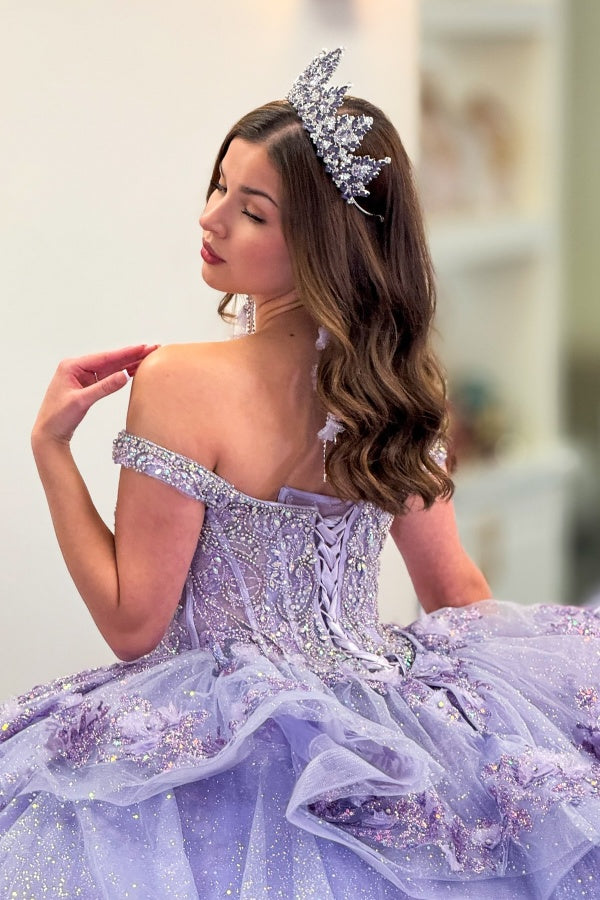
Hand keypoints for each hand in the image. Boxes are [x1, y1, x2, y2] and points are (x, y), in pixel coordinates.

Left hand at [32, 344, 158, 446]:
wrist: (48, 433)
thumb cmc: (58, 417)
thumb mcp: (82, 401)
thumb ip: (104, 388)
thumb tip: (125, 376)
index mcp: (72, 366)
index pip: (105, 357)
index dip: (126, 353)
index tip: (143, 347)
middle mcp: (77, 368)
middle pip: (110, 360)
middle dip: (131, 355)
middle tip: (152, 348)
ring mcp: (82, 376)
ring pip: (110, 367)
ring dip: (129, 363)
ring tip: (148, 357)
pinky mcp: (87, 386)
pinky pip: (107, 377)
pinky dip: (121, 373)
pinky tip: (134, 369)